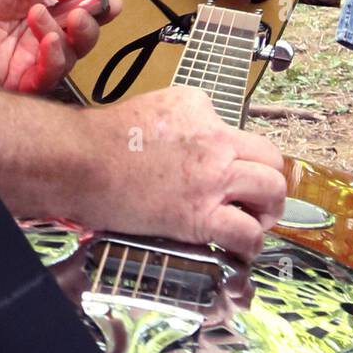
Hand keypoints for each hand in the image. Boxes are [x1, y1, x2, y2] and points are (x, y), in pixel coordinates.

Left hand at [0, 0, 120, 93]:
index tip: (109, 3)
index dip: (101, 10)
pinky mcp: (18, 79)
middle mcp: (42, 36)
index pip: (84, 14)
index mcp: (48, 10)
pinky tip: (46, 38)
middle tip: (82, 9)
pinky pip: (48, 78)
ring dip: (67, 37)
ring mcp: (31, 59)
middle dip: (90, 24)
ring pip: (71, 59)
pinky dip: (55, 58)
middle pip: (84, 40)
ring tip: (41, 15)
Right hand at [81, 86, 287, 259]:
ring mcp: (212, 178)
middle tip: (257, 198)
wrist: (80, 160)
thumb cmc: (103, 138)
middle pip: (271, 159)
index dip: (242, 157)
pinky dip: (251, 243)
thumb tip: (194, 141)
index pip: (242, 132)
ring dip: (269, 210)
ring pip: (272, 190)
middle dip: (269, 181)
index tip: (231, 172)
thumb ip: (185, 120)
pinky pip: (247, 232)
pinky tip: (240, 246)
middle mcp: (216, 140)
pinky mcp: (200, 215)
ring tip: (256, 220)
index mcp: (202, 109)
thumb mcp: (155, 107)